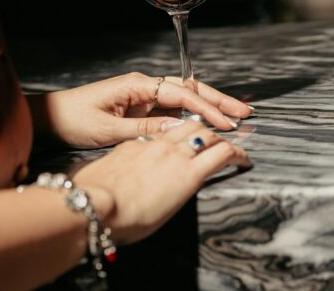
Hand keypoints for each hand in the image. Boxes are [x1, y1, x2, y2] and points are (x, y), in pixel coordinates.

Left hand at [28, 73, 253, 148]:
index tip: (225, 122)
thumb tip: (179, 130)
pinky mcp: (143, 108)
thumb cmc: (73, 120)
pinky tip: (209, 123)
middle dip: (219, 101)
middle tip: (244, 112)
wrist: (50, 119)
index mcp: (138, 85)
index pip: (182, 94)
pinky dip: (194, 115)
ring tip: (235, 116)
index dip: (206, 108)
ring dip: (210, 107)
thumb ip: (145, 131)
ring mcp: (145, 96)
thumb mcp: (108, 130)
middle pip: (191, 89)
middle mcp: (145, 86)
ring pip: (186, 98)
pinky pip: (174, 109)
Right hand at [75, 120, 250, 244]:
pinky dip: (236, 153)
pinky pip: (222, 154)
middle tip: (222, 133)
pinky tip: (243, 159)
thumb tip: (118, 183)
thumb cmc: (89, 203)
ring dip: (223, 138)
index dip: (179, 136)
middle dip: (207, 127)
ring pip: (208, 135)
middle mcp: (157, 145)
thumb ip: (116, 175)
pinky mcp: (190, 172)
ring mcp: (175, 155)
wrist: (91, 207)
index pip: (163, 133)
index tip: (186, 142)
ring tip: (235, 146)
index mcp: (134, 146)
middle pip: (189, 126)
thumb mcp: (101, 180)